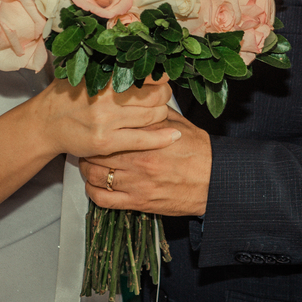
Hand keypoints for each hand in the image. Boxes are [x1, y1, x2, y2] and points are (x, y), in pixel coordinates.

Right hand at [36, 75, 178, 157]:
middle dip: (164, 95)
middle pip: (156, 95)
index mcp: (105, 76)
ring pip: (153, 117)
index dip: (162, 75)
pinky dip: (162, 138)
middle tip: (162, 96)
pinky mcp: (106, 142)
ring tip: (157, 112)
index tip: (165, 75)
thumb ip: (110, 63)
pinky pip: (144, 140)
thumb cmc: (68, 95)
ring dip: (161, 115)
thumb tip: (137, 47)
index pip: (147, 72)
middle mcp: (107, 97)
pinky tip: (173, 136)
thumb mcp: (85, 71)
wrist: (45, 124)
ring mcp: (107, 121)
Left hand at [80, 108, 210, 216]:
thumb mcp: (177, 123)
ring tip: (89, 164)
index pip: (110, 131)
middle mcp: (138, 160)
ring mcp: (137, 183)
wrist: (214, 180)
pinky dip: (93, 193)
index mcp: (147, 138)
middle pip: (97, 153)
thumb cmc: (199, 152)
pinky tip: (95, 186)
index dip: (98, 129)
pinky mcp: (138, 202)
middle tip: (87, 145)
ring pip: (95, 177)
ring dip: (87, 170)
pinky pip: (104, 200)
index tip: (95, 127)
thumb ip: (154, 113)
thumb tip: (139, 99)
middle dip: (88, 149)